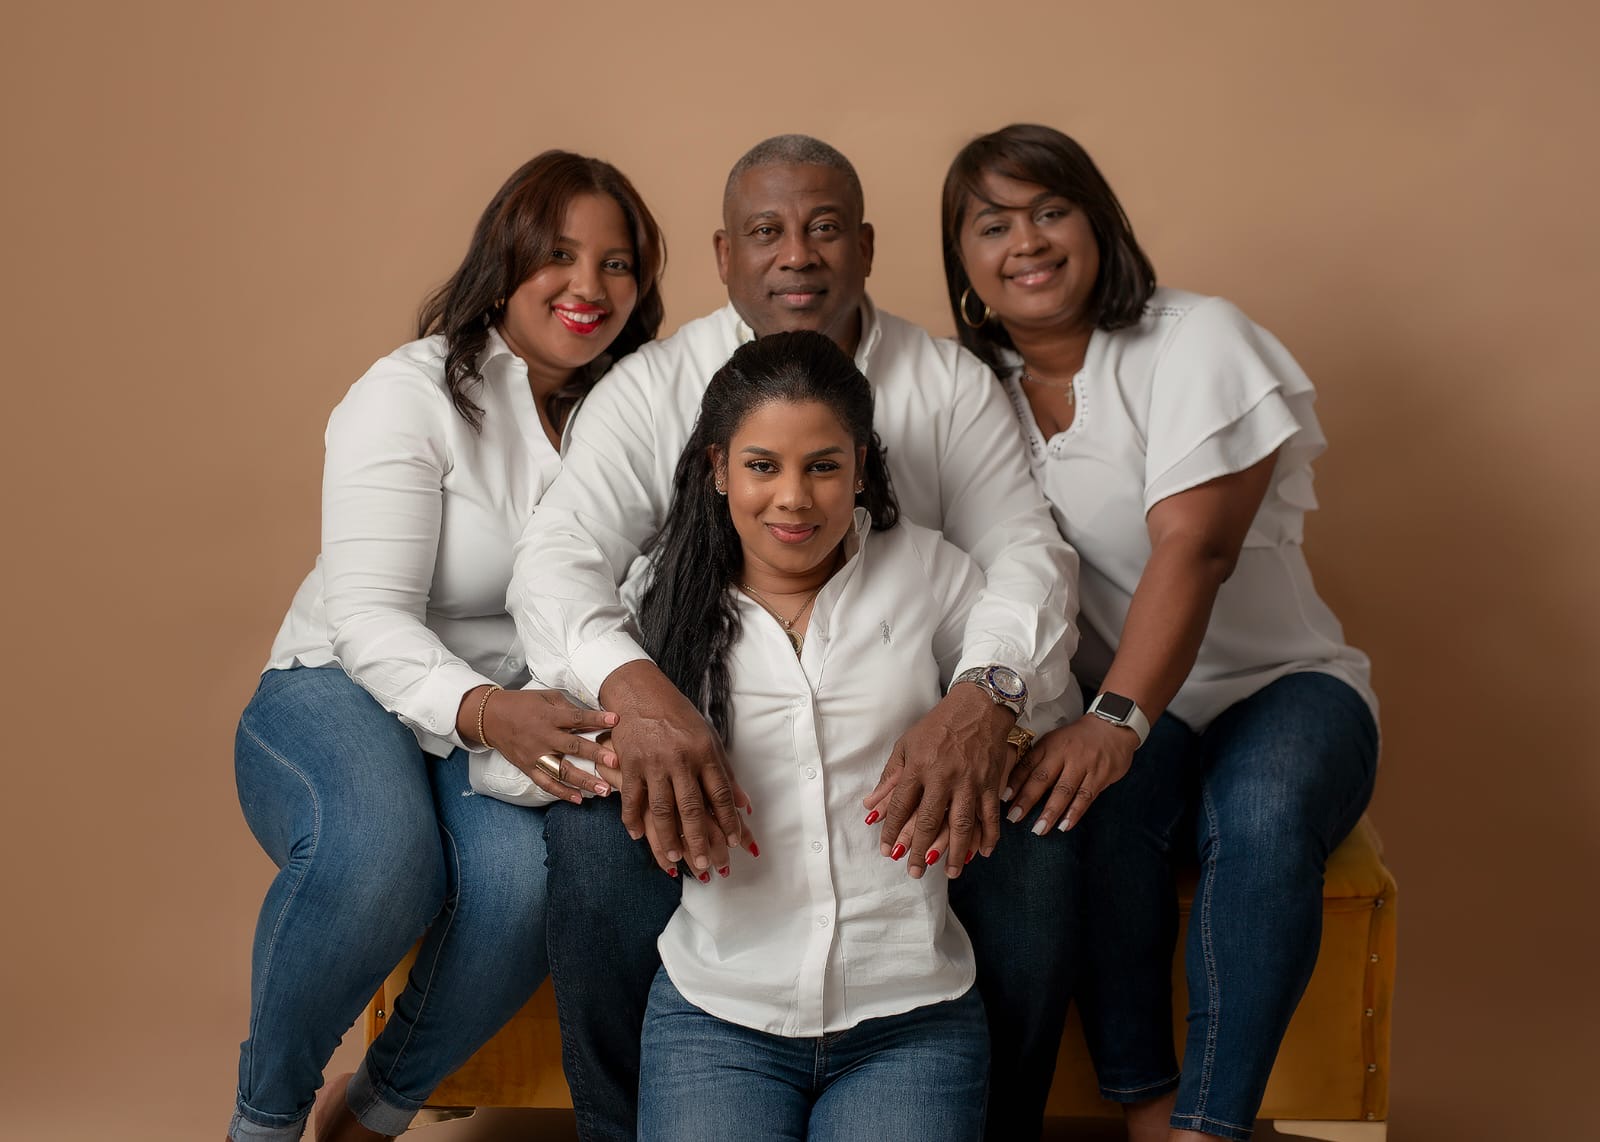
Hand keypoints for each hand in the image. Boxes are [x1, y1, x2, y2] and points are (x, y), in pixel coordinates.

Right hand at [467, 686, 621, 805]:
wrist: (490, 718)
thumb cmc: (523, 704)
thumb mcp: (546, 697)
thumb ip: (569, 707)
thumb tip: (593, 716)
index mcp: (549, 715)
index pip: (576, 717)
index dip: (596, 719)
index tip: (616, 720)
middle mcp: (543, 736)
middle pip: (572, 746)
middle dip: (595, 754)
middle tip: (615, 762)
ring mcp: (535, 755)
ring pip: (561, 771)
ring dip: (583, 781)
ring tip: (604, 790)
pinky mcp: (528, 767)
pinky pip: (545, 783)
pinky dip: (561, 793)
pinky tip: (578, 800)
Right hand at [601, 661, 752, 875]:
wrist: (639, 690)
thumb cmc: (677, 715)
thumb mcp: (707, 737)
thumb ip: (725, 772)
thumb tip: (746, 805)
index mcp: (704, 752)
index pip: (720, 794)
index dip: (729, 821)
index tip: (734, 843)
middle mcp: (681, 759)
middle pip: (692, 808)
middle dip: (701, 840)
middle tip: (706, 864)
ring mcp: (653, 763)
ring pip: (662, 809)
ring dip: (669, 838)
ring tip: (675, 859)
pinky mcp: (629, 763)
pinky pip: (632, 798)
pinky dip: (633, 819)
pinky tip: (638, 836)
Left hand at [864, 685, 1010, 879]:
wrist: (980, 705)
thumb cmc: (938, 725)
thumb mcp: (907, 744)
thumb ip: (890, 777)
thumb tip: (870, 806)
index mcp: (919, 767)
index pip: (901, 805)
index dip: (892, 831)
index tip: (887, 851)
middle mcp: (944, 777)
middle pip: (929, 821)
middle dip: (919, 850)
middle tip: (914, 872)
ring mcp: (970, 781)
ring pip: (961, 825)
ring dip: (954, 852)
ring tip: (948, 873)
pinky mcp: (991, 782)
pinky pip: (990, 815)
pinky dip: (988, 836)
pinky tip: (982, 854)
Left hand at [1002, 714, 1136, 832]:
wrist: (1112, 725)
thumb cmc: (1078, 738)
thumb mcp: (1055, 741)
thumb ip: (1039, 760)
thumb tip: (1015, 785)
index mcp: (1049, 745)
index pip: (1028, 764)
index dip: (1014, 782)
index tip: (1002, 799)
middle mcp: (1064, 754)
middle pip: (1042, 779)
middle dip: (1027, 800)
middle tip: (1014, 818)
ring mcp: (1083, 764)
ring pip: (1064, 791)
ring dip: (1050, 812)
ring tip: (1039, 829)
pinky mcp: (1100, 775)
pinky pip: (1086, 796)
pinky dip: (1075, 813)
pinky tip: (1065, 826)